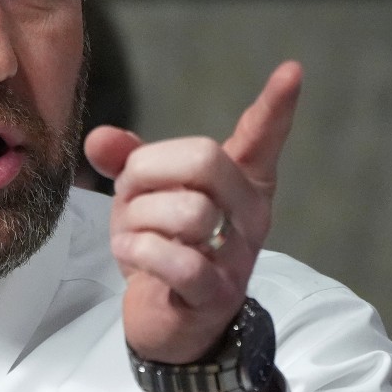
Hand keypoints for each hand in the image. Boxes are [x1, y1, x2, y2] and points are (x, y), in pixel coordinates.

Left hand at [84, 61, 302, 362]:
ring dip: (138, 219)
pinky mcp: (216, 293)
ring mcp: (237, 255)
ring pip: (187, 211)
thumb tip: (99, 138)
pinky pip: (178, 261)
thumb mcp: (140, 196)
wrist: (169, 321)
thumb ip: (125, 161)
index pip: (261, 139)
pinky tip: (133, 255)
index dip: (275, 107)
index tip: (292, 70)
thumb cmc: (161, 246)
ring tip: (133, 234)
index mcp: (236, 183)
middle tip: (131, 194)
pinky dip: (141, 252)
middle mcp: (247, 214)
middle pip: (206, 160)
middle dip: (149, 170)